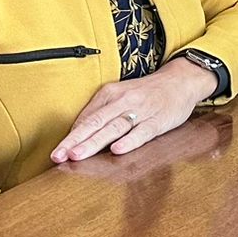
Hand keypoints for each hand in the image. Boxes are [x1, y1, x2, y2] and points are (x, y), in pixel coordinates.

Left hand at [50, 58, 215, 163]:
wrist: (181, 80)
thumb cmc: (147, 93)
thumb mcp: (121, 96)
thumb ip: (102, 113)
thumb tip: (78, 134)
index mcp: (111, 94)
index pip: (86, 118)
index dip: (70, 137)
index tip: (56, 153)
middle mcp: (124, 101)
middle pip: (96, 123)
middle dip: (75, 141)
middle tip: (59, 156)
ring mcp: (142, 110)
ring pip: (114, 128)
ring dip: (94, 142)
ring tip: (78, 155)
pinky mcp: (159, 120)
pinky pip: (143, 131)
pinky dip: (130, 141)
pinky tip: (118, 150)